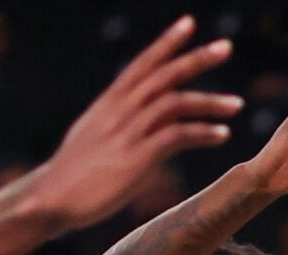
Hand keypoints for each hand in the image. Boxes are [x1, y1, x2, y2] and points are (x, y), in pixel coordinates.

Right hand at [26, 18, 244, 231]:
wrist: (50, 198)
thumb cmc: (73, 174)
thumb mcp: (96, 137)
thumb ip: (118, 124)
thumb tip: (137, 123)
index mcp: (110, 103)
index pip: (142, 64)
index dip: (166, 42)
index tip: (189, 23)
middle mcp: (119, 111)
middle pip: (162, 74)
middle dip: (196, 58)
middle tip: (227, 46)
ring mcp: (127, 133)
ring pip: (174, 103)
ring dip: (209, 102)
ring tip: (237, 105)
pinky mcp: (135, 159)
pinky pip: (174, 137)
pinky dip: (201, 133)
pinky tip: (222, 135)